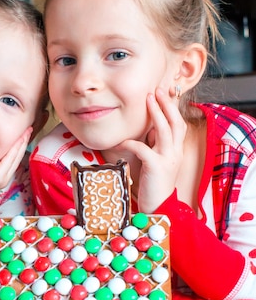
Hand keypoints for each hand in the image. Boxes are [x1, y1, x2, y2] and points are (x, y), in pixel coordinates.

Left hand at [0, 127, 32, 197]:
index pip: (12, 157)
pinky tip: (18, 139)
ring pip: (15, 157)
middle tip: (29, 128)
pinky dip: (14, 148)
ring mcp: (2, 178)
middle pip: (16, 156)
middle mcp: (3, 177)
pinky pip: (8, 159)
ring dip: (22, 143)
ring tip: (27, 131)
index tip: (23, 132)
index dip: (19, 144)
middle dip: (23, 141)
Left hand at [115, 87, 186, 212]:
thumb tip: (147, 131)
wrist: (158, 209)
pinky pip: (143, 149)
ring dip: (157, 113)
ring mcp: (168, 160)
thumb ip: (154, 147)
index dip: (172, 109)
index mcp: (176, 152)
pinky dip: (130, 143)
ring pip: (165, 130)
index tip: (162, 94)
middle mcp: (176, 153)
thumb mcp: (155, 163)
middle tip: (157, 90)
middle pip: (176, 123)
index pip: (178, 125)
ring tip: (149, 99)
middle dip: (167, 105)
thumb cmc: (153, 187)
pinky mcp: (156, 167)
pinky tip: (120, 142)